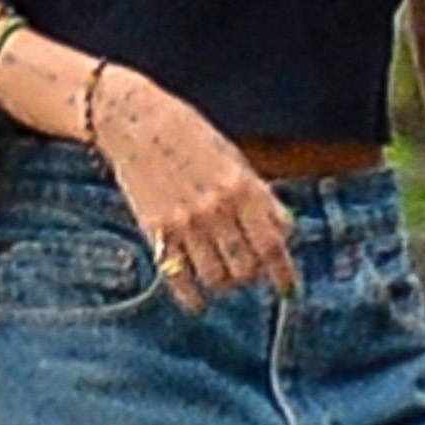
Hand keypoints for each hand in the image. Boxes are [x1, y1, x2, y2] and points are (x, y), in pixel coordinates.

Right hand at [92, 68, 298, 310]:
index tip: (289, 289)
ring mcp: (184, 223)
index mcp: (241, 188)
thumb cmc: (190, 136)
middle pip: (247, 268)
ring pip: (217, 278)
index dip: (284, 273)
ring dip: (226, 284)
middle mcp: (216, 209)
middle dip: (253, 276)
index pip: (273, 244)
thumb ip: (260, 197)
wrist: (135, 123)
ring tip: (225, 276)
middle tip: (250, 271)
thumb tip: (285, 231)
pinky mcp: (155, 231)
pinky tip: (198, 301)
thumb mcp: (235, 160)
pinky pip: (179, 279)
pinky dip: (192, 298)